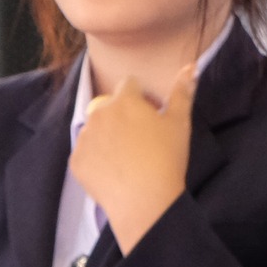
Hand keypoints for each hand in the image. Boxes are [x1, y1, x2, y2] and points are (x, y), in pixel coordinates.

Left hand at [69, 65, 196, 253]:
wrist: (145, 201)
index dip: (143, 97)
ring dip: (109, 135)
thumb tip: (189, 66)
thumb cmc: (166, 158)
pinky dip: (98, 158)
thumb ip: (182, 91)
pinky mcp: (76, 161)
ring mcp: (84, 138)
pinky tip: (116, 172)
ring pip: (97, 129)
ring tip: (129, 158)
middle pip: (110, 106)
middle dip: (124, 115)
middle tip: (143, 140)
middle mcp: (99, 113)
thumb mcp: (180, 122)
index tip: (154, 115)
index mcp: (124, 100)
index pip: (129, 84)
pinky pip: (87, 152)